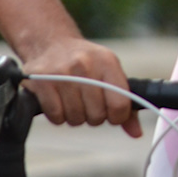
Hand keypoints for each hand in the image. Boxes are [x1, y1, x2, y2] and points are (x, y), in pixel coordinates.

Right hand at [21, 36, 139, 136]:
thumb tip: (136, 133)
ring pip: (76, 118)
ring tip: (73, 100)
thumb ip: (124, 103)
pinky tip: (59, 101)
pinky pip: (56, 117)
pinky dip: (58, 116)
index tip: (112, 115)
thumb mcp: (109, 73)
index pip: (120, 104)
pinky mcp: (41, 82)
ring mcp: (62, 73)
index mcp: (107, 62)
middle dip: (94, 117)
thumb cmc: (86, 63)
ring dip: (75, 116)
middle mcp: (85, 65)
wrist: (51, 43)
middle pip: (97, 115)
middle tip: (88, 104)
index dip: (117, 117)